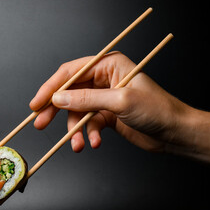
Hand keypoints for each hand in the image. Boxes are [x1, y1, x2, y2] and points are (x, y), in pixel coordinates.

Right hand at [30, 52, 189, 152]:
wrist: (174, 132)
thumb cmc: (156, 109)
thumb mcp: (119, 101)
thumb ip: (86, 100)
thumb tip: (57, 99)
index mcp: (108, 65)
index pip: (71, 73)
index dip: (51, 87)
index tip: (36, 104)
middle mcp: (104, 79)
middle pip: (70, 92)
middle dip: (56, 110)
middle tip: (41, 123)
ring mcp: (104, 98)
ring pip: (78, 112)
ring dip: (75, 129)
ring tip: (77, 144)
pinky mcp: (106, 115)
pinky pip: (88, 124)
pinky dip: (89, 135)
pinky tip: (95, 143)